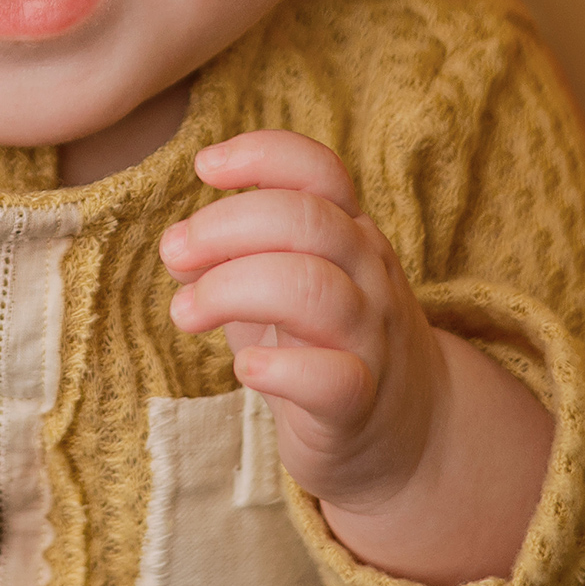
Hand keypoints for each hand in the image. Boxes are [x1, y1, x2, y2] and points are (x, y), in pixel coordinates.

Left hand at [162, 131, 551, 585]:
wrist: (410, 431)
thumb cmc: (326, 342)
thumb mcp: (289, 280)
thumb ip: (239, 255)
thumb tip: (177, 246)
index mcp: (349, 231)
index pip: (318, 168)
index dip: (260, 154)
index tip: (204, 167)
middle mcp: (368, 273)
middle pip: (305, 219)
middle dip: (223, 226)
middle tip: (174, 253)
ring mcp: (371, 337)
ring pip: (312, 289)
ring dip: (230, 290)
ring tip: (186, 313)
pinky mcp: (361, 403)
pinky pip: (331, 377)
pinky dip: (278, 370)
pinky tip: (245, 368)